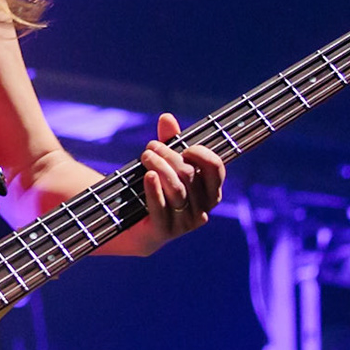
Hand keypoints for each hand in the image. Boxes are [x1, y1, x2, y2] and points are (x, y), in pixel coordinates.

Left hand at [134, 112, 224, 252]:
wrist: (133, 225)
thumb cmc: (155, 189)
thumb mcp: (164, 163)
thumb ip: (169, 141)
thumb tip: (166, 117)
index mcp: (210, 192)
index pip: (216, 169)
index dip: (201, 154)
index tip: (184, 147)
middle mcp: (202, 210)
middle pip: (189, 175)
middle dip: (169, 156)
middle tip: (150, 147)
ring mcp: (184, 223)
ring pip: (176, 189)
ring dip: (159, 167)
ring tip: (145, 156)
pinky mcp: (164, 232)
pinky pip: (161, 207)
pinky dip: (154, 190)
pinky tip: (148, 176)